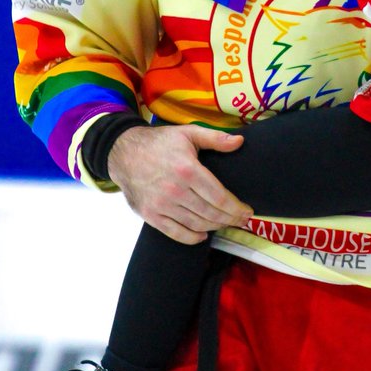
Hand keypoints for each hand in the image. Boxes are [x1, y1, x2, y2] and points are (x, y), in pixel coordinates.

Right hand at [107, 125, 251, 242]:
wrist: (122, 152)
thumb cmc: (159, 142)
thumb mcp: (188, 133)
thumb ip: (215, 138)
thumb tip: (239, 141)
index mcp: (188, 170)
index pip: (220, 197)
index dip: (237, 208)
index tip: (248, 212)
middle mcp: (175, 190)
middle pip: (211, 214)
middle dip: (231, 219)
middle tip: (241, 220)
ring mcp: (161, 205)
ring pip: (197, 224)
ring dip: (215, 227)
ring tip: (226, 223)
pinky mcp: (150, 215)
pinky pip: (176, 233)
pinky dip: (193, 238)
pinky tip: (203, 234)